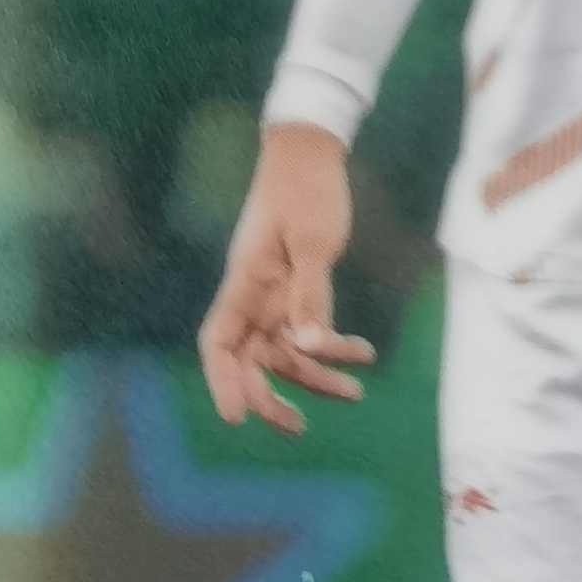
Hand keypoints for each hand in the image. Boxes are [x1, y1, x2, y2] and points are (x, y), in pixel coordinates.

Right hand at [195, 125, 376, 433]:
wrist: (311, 154)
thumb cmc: (306, 190)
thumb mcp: (312, 242)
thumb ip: (311, 294)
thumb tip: (308, 347)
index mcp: (245, 282)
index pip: (218, 343)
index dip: (222, 382)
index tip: (236, 417)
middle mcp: (254, 295)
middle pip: (250, 359)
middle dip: (269, 396)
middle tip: (298, 426)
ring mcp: (274, 295)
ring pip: (286, 351)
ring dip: (315, 376)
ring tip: (354, 393)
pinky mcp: (297, 290)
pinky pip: (310, 330)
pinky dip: (333, 346)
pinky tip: (363, 354)